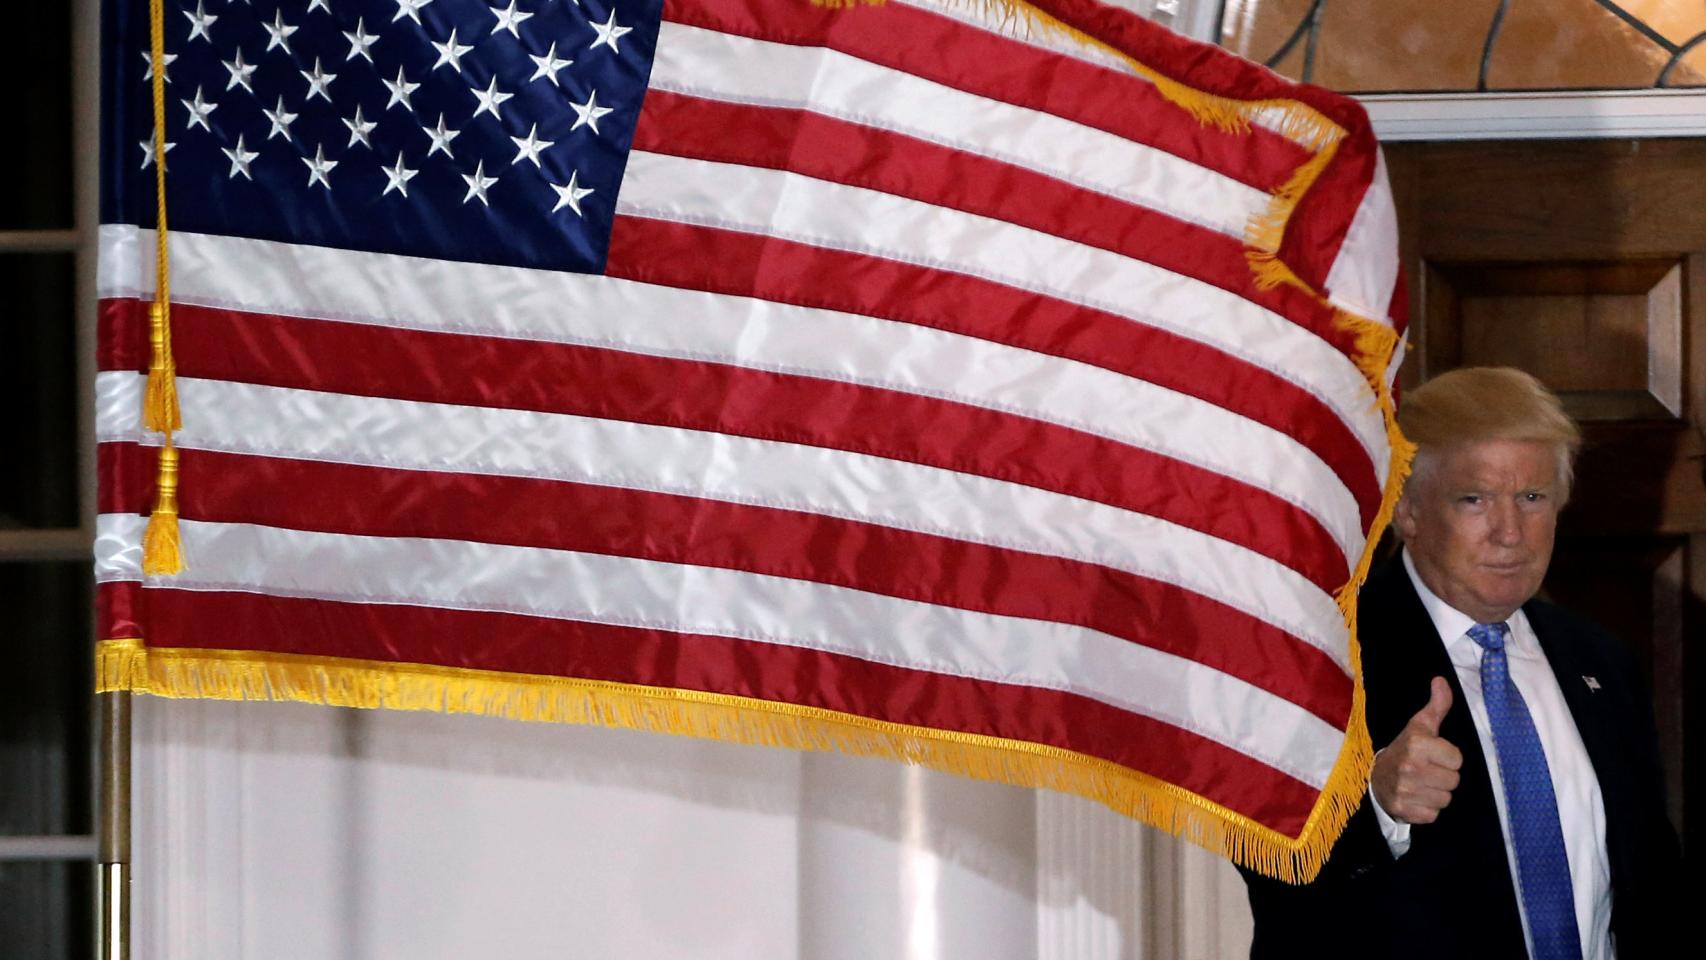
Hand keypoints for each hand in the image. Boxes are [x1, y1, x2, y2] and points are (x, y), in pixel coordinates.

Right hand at [1370, 677, 1461, 824]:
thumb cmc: (1405, 749)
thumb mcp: (1419, 726)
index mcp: (1417, 745)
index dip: (1448, 757)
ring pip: (1446, 799)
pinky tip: (1417, 798)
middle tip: (1428, 771)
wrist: (1376, 778)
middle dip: (1444, 777)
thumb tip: (1441, 680)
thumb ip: (1437, 705)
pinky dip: (1427, 809)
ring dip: (1437, 794)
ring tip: (1423, 785)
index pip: (1457, 759)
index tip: (1433, 755)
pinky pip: (1433, 814)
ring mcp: (1405, 790)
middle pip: (1454, 781)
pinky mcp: (1404, 810)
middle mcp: (1410, 767)